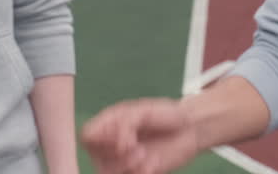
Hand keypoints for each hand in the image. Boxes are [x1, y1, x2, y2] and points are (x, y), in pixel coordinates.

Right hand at [82, 98, 198, 173]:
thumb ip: (126, 124)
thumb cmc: (166, 114)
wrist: (191, 130)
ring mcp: (121, 161)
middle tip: (137, 148)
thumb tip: (119, 144)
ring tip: (146, 157)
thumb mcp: (144, 111)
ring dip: (126, 167)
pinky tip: (153, 165)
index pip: (87, 135)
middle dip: (116, 155)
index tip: (122, 137)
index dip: (99, 139)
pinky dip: (139, 173)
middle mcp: (111, 143)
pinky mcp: (135, 173)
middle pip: (95, 157)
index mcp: (109, 123)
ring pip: (107, 172)